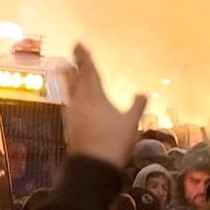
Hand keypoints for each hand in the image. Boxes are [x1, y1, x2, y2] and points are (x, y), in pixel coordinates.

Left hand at [64, 43, 147, 167]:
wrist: (94, 163)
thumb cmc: (115, 140)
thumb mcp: (132, 122)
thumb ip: (137, 106)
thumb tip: (143, 94)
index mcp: (95, 96)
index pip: (89, 72)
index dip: (85, 58)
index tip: (80, 45)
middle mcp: (80, 101)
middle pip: (76, 79)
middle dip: (75, 65)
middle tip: (72, 54)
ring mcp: (73, 113)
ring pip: (70, 91)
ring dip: (69, 79)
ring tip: (66, 70)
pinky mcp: (70, 124)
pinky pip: (69, 104)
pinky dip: (71, 96)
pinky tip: (71, 99)